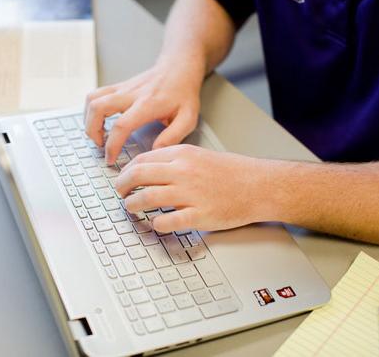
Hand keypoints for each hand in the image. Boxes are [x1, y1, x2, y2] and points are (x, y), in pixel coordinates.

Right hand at [84, 59, 203, 163]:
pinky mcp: (118, 87)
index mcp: (147, 104)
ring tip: (97, 135)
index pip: (121, 125)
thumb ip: (173, 136)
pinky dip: (91, 110)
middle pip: (98, 107)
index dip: (112, 145)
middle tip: (100, 146)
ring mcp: (122, 88)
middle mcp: (130, 94)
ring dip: (88, 119)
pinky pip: (95, 95)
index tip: (111, 159)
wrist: (179, 67)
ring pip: (92, 99)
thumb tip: (155, 151)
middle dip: (92, 131)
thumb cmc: (183, 93)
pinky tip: (99, 122)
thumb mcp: (188, 118)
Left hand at [115, 144, 279, 232]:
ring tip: (131, 207)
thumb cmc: (232, 172)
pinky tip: (156, 223)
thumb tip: (148, 170)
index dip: (126, 171)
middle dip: (122, 186)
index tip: (123, 178)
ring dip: (133, 204)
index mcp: (182, 154)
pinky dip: (156, 224)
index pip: (142, 160)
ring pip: (148, 198)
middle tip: (120, 193)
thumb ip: (174, 161)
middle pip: (139, 176)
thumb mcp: (199, 155)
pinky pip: (168, 221)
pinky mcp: (199, 215)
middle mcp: (183, 171)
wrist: (258, 185)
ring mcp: (191, 194)